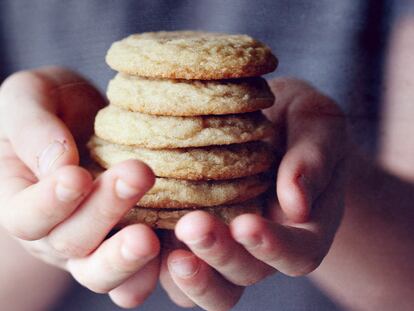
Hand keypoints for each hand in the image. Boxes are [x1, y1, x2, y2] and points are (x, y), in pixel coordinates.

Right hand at [0, 67, 159, 307]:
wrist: (90, 120)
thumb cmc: (55, 107)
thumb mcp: (31, 98)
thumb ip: (33, 128)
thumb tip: (59, 166)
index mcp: (22, 201)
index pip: (26, 216)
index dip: (49, 203)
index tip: (77, 176)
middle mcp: (55, 233)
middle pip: (71, 243)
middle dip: (104, 212)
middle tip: (137, 176)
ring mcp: (94, 245)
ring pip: (102, 274)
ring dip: (126, 259)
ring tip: (149, 238)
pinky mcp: (129, 246)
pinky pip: (138, 276)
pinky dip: (156, 272)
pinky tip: (178, 253)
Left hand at [159, 78, 346, 309]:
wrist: (267, 120)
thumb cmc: (299, 121)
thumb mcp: (319, 125)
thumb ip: (314, 159)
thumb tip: (297, 204)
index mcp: (304, 229)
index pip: (297, 254)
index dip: (273, 247)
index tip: (246, 224)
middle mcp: (262, 247)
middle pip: (245, 274)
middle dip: (220, 256)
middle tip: (193, 225)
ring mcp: (226, 245)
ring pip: (210, 285)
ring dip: (190, 276)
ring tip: (164, 250)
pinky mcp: (191, 236)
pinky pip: (175, 266)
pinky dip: (157, 265)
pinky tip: (138, 236)